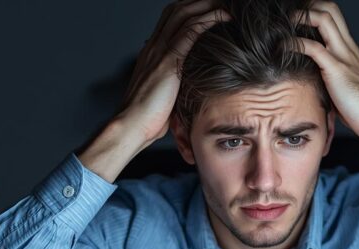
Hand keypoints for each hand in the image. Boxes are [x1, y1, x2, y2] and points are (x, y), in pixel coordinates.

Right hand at [117, 0, 228, 148]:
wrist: (131, 126)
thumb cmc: (147, 117)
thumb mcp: (161, 93)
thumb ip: (172, 82)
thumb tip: (185, 86)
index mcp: (151, 52)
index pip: (170, 18)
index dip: (190, 9)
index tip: (209, 9)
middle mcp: (153, 46)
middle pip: (177, 10)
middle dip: (200, 3)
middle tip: (221, 3)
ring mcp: (160, 51)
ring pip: (184, 14)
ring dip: (207, 6)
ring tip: (227, 5)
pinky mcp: (168, 62)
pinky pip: (191, 31)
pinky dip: (209, 20)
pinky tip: (224, 17)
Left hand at [293, 1, 358, 173]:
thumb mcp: (345, 89)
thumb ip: (331, 80)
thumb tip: (314, 85)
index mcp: (350, 51)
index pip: (335, 18)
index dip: (315, 12)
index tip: (297, 19)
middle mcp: (348, 48)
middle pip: (331, 9)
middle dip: (309, 6)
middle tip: (291, 15)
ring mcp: (343, 56)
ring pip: (324, 18)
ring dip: (302, 16)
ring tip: (284, 24)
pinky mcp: (337, 70)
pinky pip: (313, 47)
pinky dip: (295, 43)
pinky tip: (282, 48)